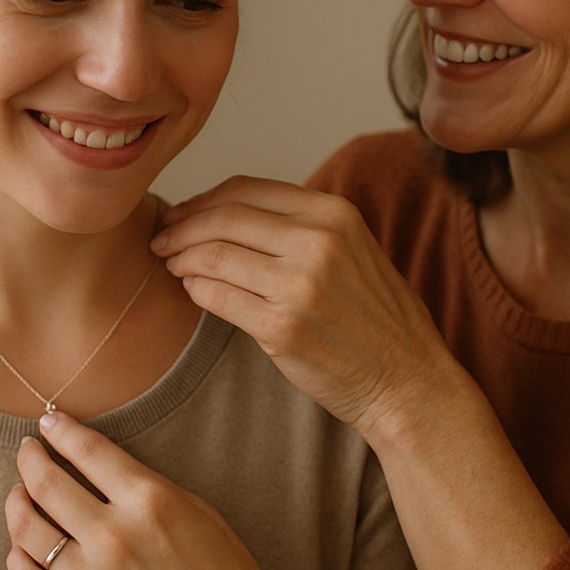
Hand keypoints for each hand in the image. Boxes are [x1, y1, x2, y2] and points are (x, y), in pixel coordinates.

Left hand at [7, 412, 311, 569]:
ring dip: (16, 502)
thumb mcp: (198, 511)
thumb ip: (145, 487)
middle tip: (27, 449)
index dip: (61, 429)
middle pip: (47, 483)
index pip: (88, 451)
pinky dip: (17, 554)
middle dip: (30, 458)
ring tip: (19, 493)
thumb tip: (96, 465)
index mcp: (150, 501)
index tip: (48, 421)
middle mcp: (116, 537)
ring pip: (29, 530)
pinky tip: (22, 543)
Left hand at [152, 176, 456, 440]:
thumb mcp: (352, 249)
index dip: (203, 200)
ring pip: (212, 255)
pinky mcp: (281, 328)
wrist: (407, 380)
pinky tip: (193, 292)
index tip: (182, 214)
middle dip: (181, 227)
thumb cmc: (375, 318)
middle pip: (223, 217)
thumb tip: (225, 211)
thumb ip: (300, 225)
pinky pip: (216, 297)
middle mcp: (317, 241)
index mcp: (334, 213)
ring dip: (181, 259)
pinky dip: (195, 291)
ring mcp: (299, 285)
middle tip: (162, 240)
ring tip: (172, 266)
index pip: (246, 189)